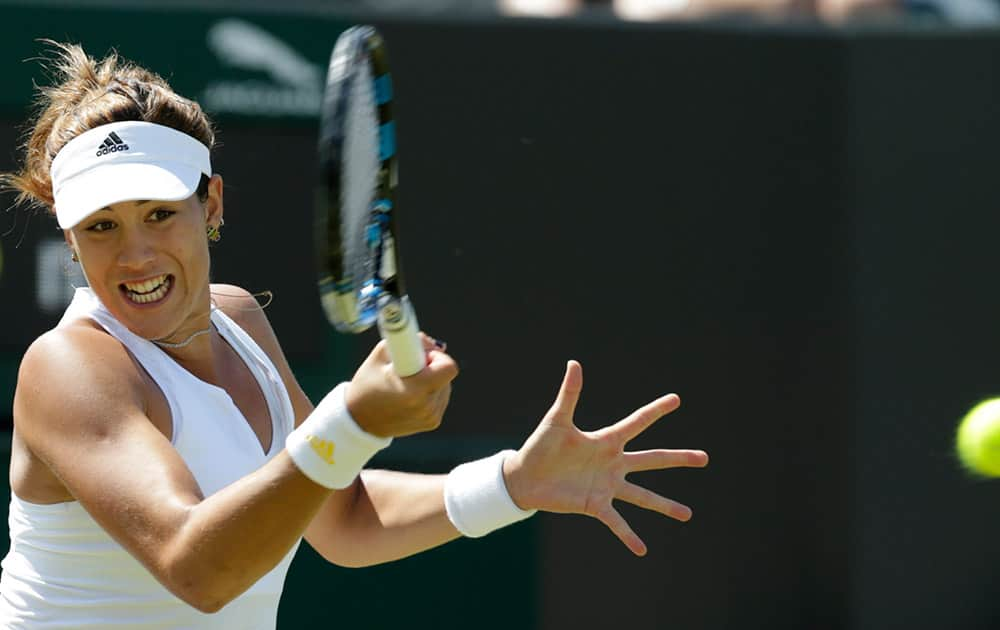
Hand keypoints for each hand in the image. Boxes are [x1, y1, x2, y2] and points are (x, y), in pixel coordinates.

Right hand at [345, 334, 457, 437]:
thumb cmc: (368, 383)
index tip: (421, 356)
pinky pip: (440, 398)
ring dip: (432, 380)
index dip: (436, 356)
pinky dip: (430, 392)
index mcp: (414, 390)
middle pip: (446, 375)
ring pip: (445, 386)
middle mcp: (426, 406)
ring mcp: (431, 417)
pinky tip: (411, 395)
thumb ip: (409, 341)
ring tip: (407, 383)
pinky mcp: (433, 422)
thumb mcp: (381, 355)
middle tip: (410, 367)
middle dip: (431, 366)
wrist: (359, 420)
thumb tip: (433, 343)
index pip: (448, 367)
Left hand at [503, 360, 707, 555]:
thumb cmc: (540, 446)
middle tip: (705, 458)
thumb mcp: (557, 420)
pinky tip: (642, 550)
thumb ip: (569, 394)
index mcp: (606, 440)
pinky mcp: (595, 504)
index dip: (655, 411)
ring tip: (687, 515)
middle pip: (652, 459)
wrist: (525, 476)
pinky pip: (616, 522)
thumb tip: (574, 363)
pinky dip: (628, 536)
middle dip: (678, 458)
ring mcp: (607, 485)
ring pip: (642, 495)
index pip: (636, 422)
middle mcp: (613, 463)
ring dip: (665, 505)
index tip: (676, 399)